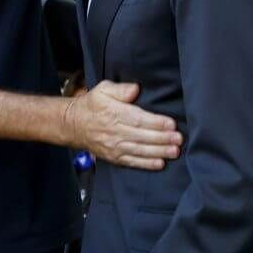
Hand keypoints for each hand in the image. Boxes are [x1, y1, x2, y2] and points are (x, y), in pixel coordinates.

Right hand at [62, 80, 181, 169]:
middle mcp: (115, 131)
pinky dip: (146, 164)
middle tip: (179, 139)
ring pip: (140, 150)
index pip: (138, 119)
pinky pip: (132, 162)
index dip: (156, 122)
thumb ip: (120, 89)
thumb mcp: (103, 89)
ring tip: (174, 151)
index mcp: (114, 113)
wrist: (73, 125)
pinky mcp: (114, 157)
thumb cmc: (92, 105)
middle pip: (142, 136)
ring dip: (159, 152)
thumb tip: (135, 89)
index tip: (171, 123)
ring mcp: (114, 146)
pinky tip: (160, 163)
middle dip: (162, 138)